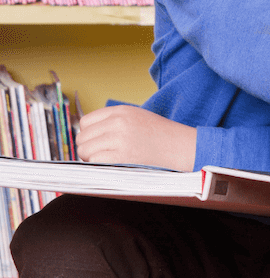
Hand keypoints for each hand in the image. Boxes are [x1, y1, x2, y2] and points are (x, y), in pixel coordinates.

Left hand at [76, 106, 197, 171]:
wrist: (179, 146)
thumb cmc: (158, 134)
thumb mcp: (136, 117)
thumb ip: (112, 120)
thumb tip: (84, 133)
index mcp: (122, 111)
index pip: (86, 122)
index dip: (88, 134)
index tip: (96, 142)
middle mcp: (118, 122)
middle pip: (82, 138)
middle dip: (88, 148)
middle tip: (102, 153)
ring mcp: (119, 139)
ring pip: (85, 151)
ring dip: (92, 158)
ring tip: (108, 159)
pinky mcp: (121, 157)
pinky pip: (94, 162)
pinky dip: (99, 166)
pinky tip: (112, 165)